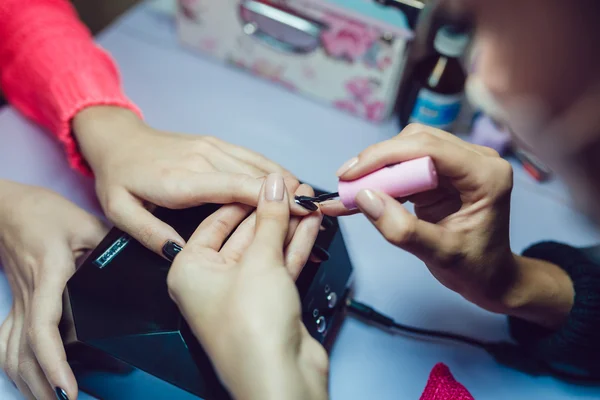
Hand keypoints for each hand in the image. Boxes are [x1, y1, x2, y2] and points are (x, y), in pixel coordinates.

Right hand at [0, 181, 106, 399]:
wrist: (8, 206)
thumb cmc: (44, 212)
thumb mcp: (85, 223)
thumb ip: (112, 244)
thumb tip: (149, 261)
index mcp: (48, 277)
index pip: (43, 329)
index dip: (53, 363)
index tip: (68, 389)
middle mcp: (29, 296)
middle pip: (23, 354)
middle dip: (41, 386)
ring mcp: (18, 301)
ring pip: (11, 353)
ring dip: (27, 382)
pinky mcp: (16, 301)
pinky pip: (7, 341)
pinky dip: (16, 365)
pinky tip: (27, 378)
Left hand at [72, 106, 311, 256]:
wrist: (118, 138)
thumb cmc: (119, 177)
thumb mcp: (121, 211)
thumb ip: (151, 235)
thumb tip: (181, 255)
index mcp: (180, 181)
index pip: (234, 188)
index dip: (269, 199)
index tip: (298, 211)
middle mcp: (202, 159)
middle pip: (255, 176)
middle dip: (288, 194)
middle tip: (316, 214)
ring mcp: (212, 147)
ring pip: (259, 164)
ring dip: (287, 182)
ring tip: (311, 201)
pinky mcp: (217, 143)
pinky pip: (252, 156)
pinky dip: (274, 170)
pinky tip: (290, 184)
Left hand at [167, 174, 327, 399]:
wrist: (278, 377)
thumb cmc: (249, 331)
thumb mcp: (258, 261)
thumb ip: (268, 219)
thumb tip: (274, 186)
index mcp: (189, 270)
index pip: (217, 220)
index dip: (246, 196)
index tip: (269, 180)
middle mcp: (211, 281)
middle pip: (244, 234)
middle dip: (272, 211)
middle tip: (294, 190)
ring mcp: (241, 293)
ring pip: (266, 249)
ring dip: (288, 226)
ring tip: (308, 202)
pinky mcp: (267, 303)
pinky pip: (280, 265)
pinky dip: (295, 246)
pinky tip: (310, 225)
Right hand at [322, 124, 573, 327]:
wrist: (490, 276)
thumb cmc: (476, 267)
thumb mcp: (439, 254)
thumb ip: (402, 229)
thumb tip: (365, 198)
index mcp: (485, 175)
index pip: (428, 148)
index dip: (385, 156)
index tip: (351, 174)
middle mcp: (475, 160)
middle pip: (415, 142)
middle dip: (376, 162)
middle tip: (346, 184)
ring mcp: (458, 164)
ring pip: (406, 149)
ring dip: (375, 169)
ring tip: (349, 192)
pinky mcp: (441, 172)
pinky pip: (404, 166)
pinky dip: (380, 179)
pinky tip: (359, 195)